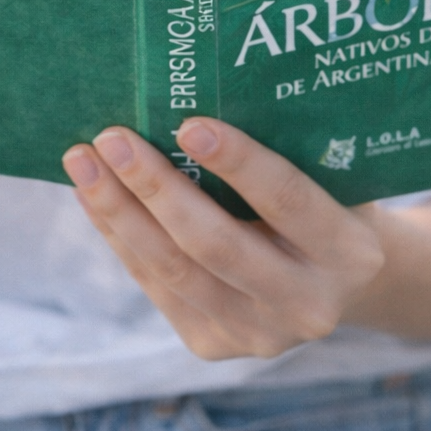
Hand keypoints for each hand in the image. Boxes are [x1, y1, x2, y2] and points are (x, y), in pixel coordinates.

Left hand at [62, 119, 384, 360]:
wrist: (340, 280)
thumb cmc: (324, 196)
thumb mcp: (327, 171)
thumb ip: (282, 144)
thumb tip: (196, 85)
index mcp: (348, 251)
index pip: (287, 200)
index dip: (238, 162)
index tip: (187, 123)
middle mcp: (308, 304)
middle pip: (216, 243)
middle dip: (156, 187)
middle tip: (112, 137)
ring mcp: (259, 334)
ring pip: (174, 269)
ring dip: (119, 211)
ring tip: (82, 160)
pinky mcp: (215, 345)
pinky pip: (156, 284)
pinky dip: (119, 235)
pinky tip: (91, 195)